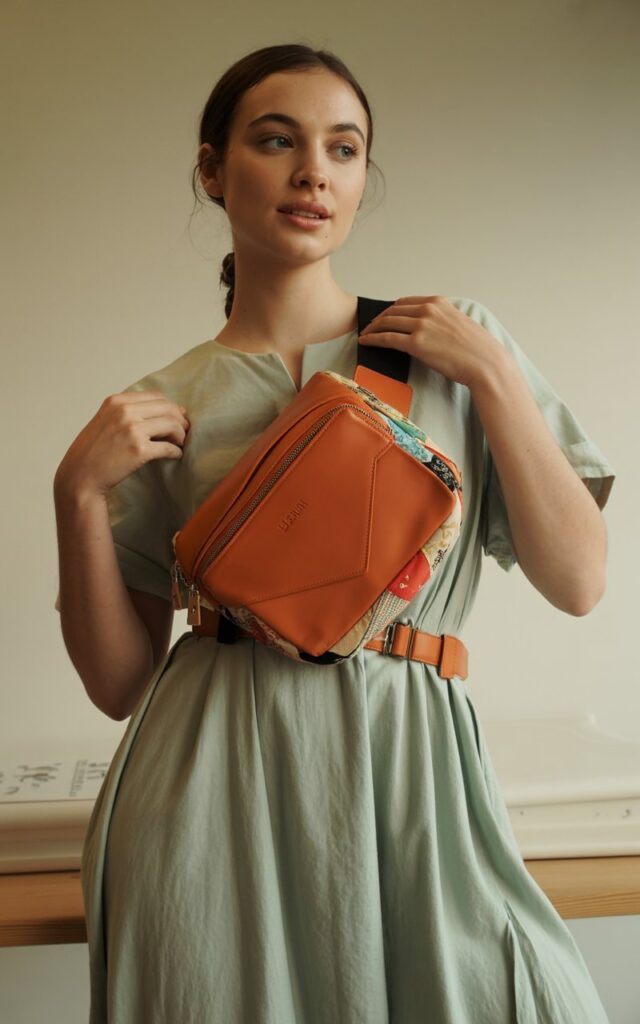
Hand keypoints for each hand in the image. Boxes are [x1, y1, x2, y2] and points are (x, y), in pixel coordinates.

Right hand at [54, 390, 189, 500]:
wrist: (80, 475)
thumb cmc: (93, 451)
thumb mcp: (106, 420)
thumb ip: (129, 412)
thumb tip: (164, 410)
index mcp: (117, 401)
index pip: (157, 396)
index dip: (171, 407)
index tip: (176, 418)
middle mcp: (125, 411)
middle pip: (168, 409)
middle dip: (180, 421)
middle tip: (183, 433)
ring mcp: (132, 430)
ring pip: (172, 425)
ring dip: (181, 436)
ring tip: (179, 444)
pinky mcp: (139, 450)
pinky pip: (169, 447)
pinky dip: (176, 452)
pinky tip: (175, 456)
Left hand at [358, 295, 503, 387]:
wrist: (485, 362)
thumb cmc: (477, 349)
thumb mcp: (459, 323)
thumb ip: (442, 320)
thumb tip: (429, 328)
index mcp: (438, 302)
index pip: (405, 302)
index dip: (391, 310)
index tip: (384, 317)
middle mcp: (428, 309)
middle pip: (393, 311)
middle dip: (379, 319)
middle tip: (370, 327)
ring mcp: (421, 325)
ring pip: (387, 322)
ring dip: (373, 328)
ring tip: (366, 334)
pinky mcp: (416, 343)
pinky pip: (387, 338)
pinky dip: (373, 339)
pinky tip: (366, 342)